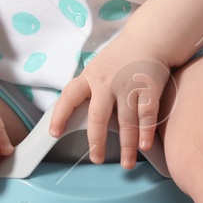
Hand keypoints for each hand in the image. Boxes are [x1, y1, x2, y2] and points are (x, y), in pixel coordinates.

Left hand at [47, 34, 173, 168]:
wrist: (148, 39)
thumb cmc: (119, 58)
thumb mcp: (96, 69)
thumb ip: (88, 90)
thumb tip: (74, 117)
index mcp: (89, 77)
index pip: (69, 97)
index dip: (59, 116)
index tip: (54, 133)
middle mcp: (107, 83)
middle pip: (98, 116)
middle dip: (96, 141)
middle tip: (96, 159)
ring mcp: (128, 86)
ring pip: (125, 121)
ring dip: (127, 146)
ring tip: (127, 163)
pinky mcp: (149, 89)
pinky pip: (146, 115)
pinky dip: (146, 132)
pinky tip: (144, 146)